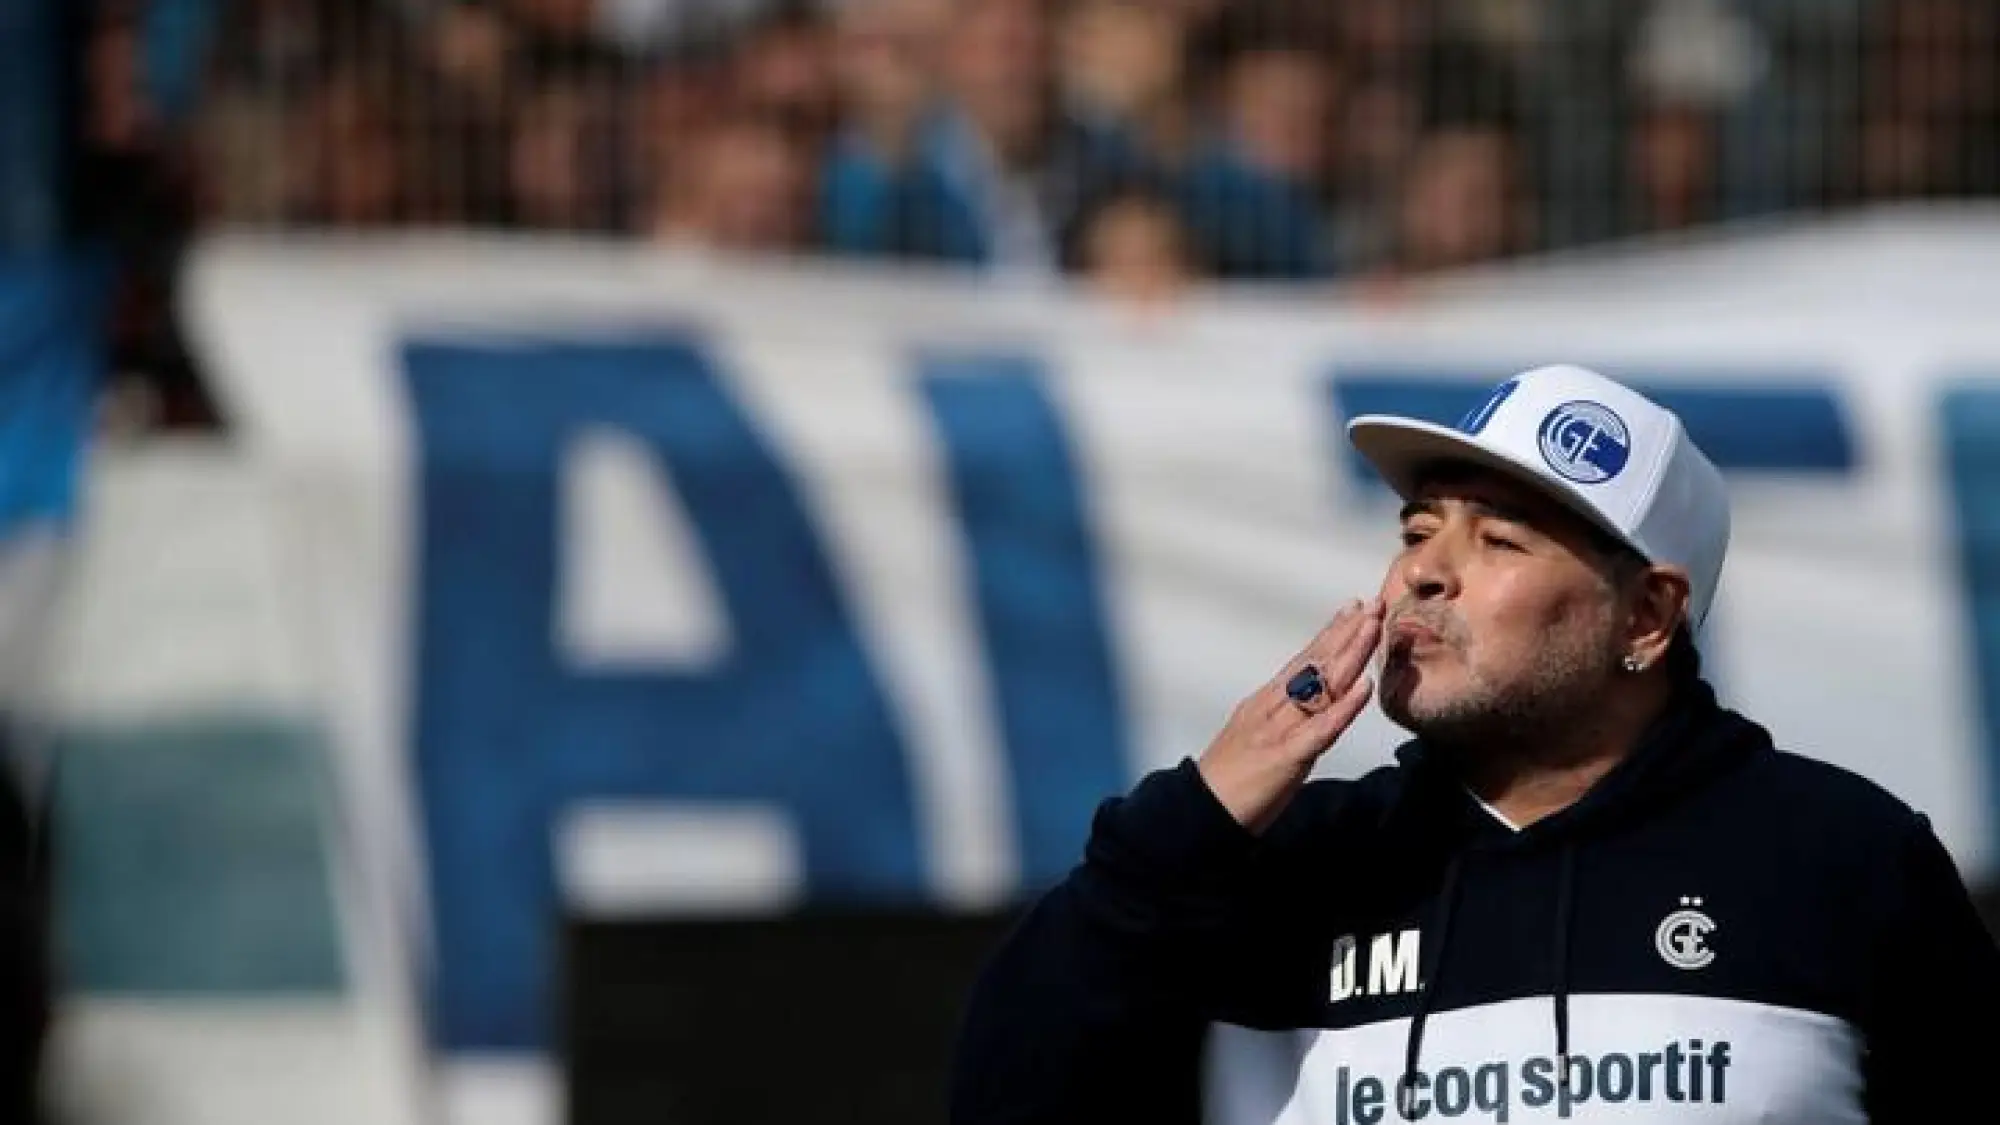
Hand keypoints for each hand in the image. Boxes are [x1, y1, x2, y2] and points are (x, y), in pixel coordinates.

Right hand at [1196, 598, 1383, 834]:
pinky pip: (1320, 728)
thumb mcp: (1257, 738)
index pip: (1303, 661)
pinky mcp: (1285, 756)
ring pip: (1319, 685)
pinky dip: (1344, 707)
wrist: (1199, 810)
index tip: (1352, 609)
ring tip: (1372, 627)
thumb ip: (1283, 720)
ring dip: (1349, 654)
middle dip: (1346, 632)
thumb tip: (1311, 708)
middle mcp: (1271, 707)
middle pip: (1314, 663)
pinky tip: (1364, 687)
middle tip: (1372, 604)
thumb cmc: (1230, 779)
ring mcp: (1278, 728)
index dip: (1329, 634)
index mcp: (1265, 702)